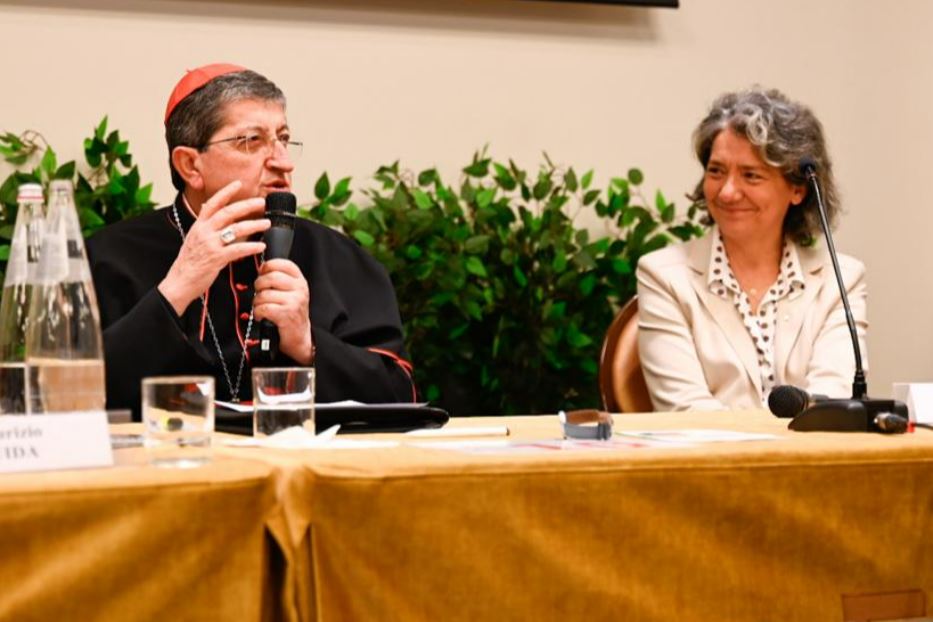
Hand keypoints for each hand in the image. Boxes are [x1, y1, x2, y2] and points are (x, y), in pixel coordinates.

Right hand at [158, 180, 269, 314]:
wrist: (179, 281)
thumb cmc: (188, 261)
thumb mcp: (193, 237)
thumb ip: (203, 222)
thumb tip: (208, 204)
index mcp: (199, 225)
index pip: (213, 203)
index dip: (226, 192)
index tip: (238, 183)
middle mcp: (204, 231)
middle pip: (228, 212)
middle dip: (247, 205)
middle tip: (262, 201)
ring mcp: (210, 244)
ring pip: (236, 229)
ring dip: (254, 225)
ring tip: (267, 223)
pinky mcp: (216, 258)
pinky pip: (238, 249)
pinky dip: (251, 247)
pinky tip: (261, 246)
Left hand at [253, 258, 313, 363]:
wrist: (299, 334)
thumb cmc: (290, 311)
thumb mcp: (291, 290)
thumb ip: (280, 278)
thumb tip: (261, 268)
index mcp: (300, 280)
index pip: (281, 264)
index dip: (267, 267)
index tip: (262, 274)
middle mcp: (300, 289)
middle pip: (270, 277)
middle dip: (259, 285)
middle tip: (260, 293)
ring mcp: (295, 301)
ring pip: (264, 294)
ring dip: (257, 302)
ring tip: (261, 307)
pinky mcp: (287, 314)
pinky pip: (264, 308)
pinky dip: (258, 313)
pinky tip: (262, 316)